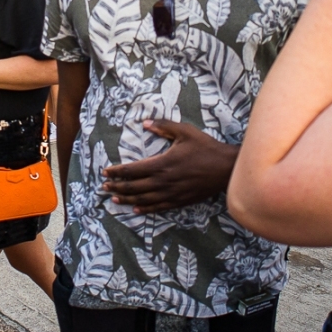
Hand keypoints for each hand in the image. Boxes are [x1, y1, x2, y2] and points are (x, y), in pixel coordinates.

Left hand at [102, 120, 238, 213]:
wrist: (226, 169)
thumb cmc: (206, 148)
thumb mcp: (185, 132)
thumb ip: (163, 127)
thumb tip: (145, 123)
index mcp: (161, 164)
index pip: (131, 170)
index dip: (116, 171)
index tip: (106, 171)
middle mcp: (163, 181)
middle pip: (133, 186)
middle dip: (117, 186)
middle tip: (104, 186)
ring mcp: (171, 194)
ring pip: (143, 199)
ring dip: (127, 198)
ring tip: (114, 198)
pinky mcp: (179, 201)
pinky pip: (158, 207)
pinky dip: (144, 208)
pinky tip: (136, 209)